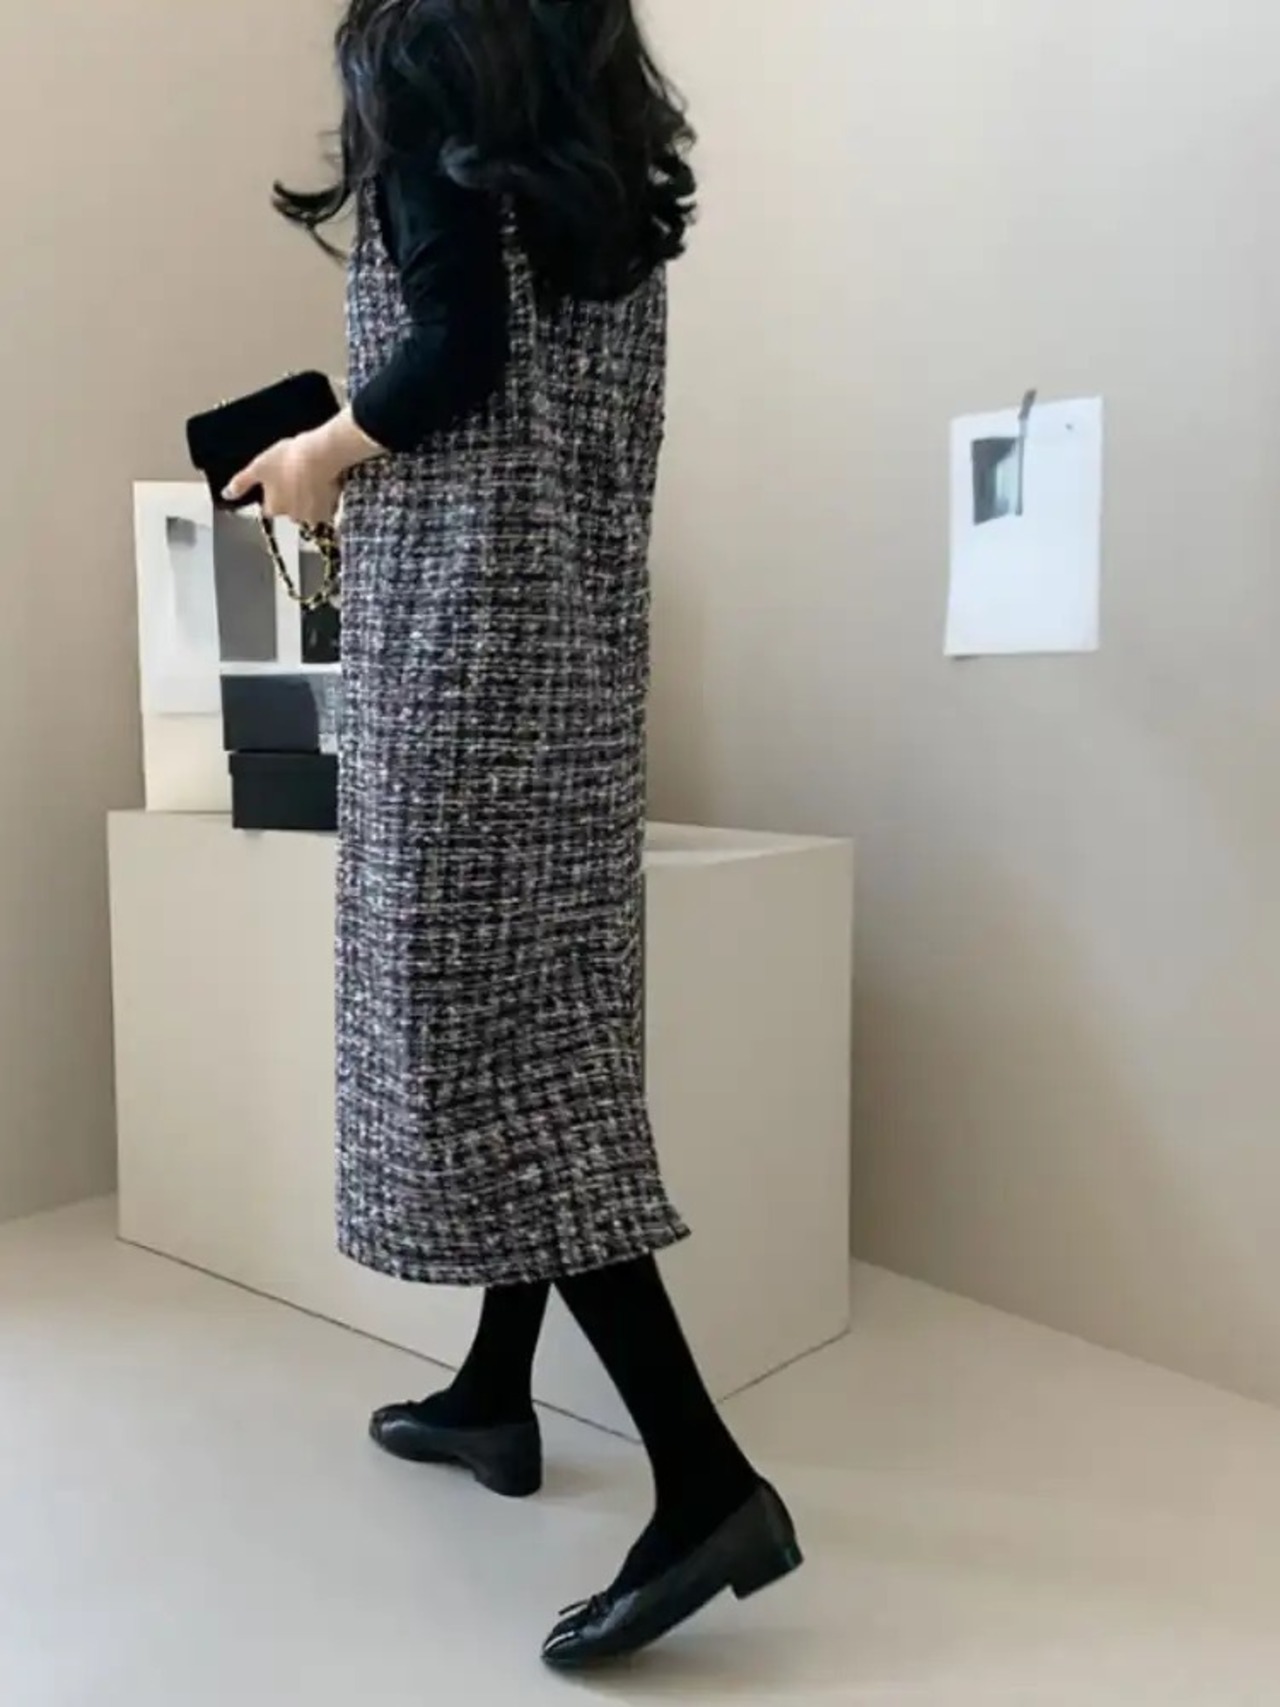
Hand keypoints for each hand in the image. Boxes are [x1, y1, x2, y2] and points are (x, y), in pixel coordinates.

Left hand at [224, 431, 341, 527]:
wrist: (321, 454)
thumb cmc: (287, 459)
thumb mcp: (258, 466)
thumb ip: (241, 483)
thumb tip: (226, 495)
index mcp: (273, 507)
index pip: (269, 507)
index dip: (273, 494)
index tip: (277, 480)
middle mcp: (292, 517)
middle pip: (290, 510)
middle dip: (292, 499)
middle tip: (295, 477)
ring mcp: (312, 515)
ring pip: (308, 510)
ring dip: (308, 499)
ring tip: (311, 478)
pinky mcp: (330, 510)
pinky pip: (325, 508)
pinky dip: (325, 499)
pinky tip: (325, 484)